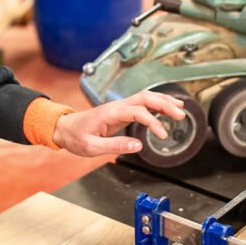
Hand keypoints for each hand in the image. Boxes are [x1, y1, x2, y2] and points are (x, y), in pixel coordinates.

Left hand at [52, 90, 184, 156]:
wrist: (64, 128)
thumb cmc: (76, 137)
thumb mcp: (91, 147)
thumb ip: (114, 146)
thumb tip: (138, 146)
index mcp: (110, 113)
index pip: (137, 111)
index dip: (152, 122)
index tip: (162, 134)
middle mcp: (116, 106)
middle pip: (145, 98)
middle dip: (165, 103)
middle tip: (181, 114)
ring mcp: (119, 107)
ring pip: (145, 97)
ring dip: (163, 101)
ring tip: (181, 108)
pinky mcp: (121, 111)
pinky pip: (142, 103)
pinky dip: (156, 104)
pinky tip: (166, 108)